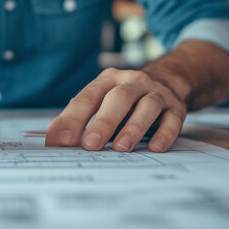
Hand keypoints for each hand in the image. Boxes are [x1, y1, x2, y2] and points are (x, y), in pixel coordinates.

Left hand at [45, 68, 186, 152]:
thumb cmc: (122, 100)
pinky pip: (172, 118)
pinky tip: (156, 147)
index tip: (63, 140)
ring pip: (146, 106)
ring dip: (133, 127)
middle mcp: (131, 82)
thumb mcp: (98, 102)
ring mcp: (156, 93)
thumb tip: (52, 140)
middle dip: (103, 122)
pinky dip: (166, 133)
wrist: (167, 81)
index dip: (74, 118)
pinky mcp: (176, 106)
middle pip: (117, 98)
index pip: (87, 97)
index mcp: (106, 81)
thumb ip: (73, 119)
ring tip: (120, 148)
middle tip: (90, 145)